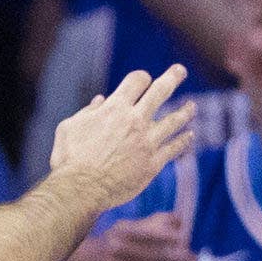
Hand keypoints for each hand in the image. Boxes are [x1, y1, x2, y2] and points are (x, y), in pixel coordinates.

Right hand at [47, 64, 193, 207]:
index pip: (138, 80)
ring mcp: (147, 142)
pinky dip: (184, 140)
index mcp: (115, 108)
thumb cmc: (70, 158)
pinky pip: (174, 148)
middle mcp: (135, 120)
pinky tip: (190, 135)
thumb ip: (87, 112)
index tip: (142, 81)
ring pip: (174, 120)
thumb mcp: (69, 127)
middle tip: (180, 70)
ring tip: (192, 106)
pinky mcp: (153, 163)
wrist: (81, 190)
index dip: (141, 78)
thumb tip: (101, 100)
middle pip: (161, 91)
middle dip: (173, 77)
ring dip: (185, 111)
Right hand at [62, 212, 195, 260]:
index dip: (163, 235)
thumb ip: (152, 223)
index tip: (181, 239)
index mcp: (121, 231)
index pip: (144, 231)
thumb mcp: (126, 229)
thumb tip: (179, 220)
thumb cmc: (111, 244)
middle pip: (149, 253)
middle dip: (174, 259)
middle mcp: (115, 247)